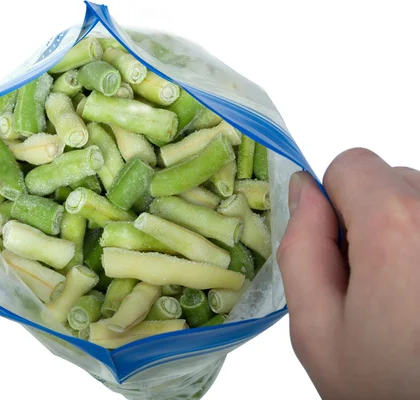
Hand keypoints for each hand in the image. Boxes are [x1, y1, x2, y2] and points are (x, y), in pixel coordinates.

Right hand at [278, 148, 419, 398]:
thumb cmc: (385, 388)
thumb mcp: (315, 327)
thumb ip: (300, 247)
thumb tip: (302, 191)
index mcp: (395, 228)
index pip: (351, 164)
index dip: (332, 202)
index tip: (338, 249)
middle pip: (393, 179)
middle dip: (371, 216)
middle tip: (373, 282)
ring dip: (407, 231)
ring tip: (407, 294)